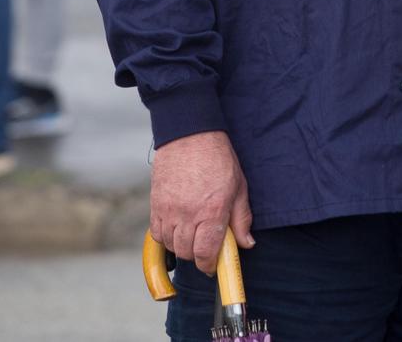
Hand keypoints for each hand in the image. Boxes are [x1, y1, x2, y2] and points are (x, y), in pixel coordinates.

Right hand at [150, 130, 254, 275]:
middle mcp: (187, 215)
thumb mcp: (239, 186)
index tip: (213, 266)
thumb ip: (241, 218)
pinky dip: (166, 237)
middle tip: (206, 248)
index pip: (206, 253)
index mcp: (212, 211)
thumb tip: (246, 244)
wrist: (189, 135)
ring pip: (171, 245)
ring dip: (182, 247)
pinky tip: (177, 229)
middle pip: (187, 253)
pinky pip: (157, 234)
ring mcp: (168, 211)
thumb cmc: (218, 159)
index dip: (210, 266)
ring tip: (193, 235)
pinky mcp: (155, 205)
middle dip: (198, 256)